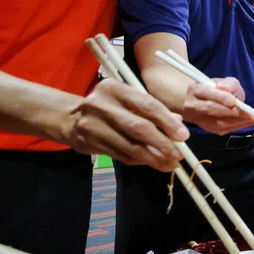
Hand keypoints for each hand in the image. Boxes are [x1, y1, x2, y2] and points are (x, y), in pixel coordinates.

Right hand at [65, 79, 188, 171]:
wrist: (69, 118)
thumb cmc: (108, 107)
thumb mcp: (129, 101)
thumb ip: (152, 110)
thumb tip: (179, 121)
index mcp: (116, 88)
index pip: (147, 104)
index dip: (168, 122)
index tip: (184, 136)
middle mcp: (102, 103)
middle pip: (139, 126)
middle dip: (162, 143)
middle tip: (178, 155)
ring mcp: (92, 123)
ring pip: (129, 145)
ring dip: (153, 158)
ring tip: (169, 165)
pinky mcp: (88, 141)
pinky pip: (120, 154)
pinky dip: (138, 160)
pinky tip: (151, 163)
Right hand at [182, 77, 253, 135]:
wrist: (201, 102)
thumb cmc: (215, 89)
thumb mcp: (223, 81)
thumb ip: (228, 83)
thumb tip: (228, 90)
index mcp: (195, 89)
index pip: (206, 93)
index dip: (220, 97)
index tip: (233, 100)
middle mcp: (193, 105)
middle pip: (211, 109)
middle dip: (232, 112)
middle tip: (250, 112)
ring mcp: (199, 119)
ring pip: (217, 122)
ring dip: (237, 121)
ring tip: (253, 118)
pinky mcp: (207, 129)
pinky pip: (222, 130)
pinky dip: (237, 126)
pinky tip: (249, 122)